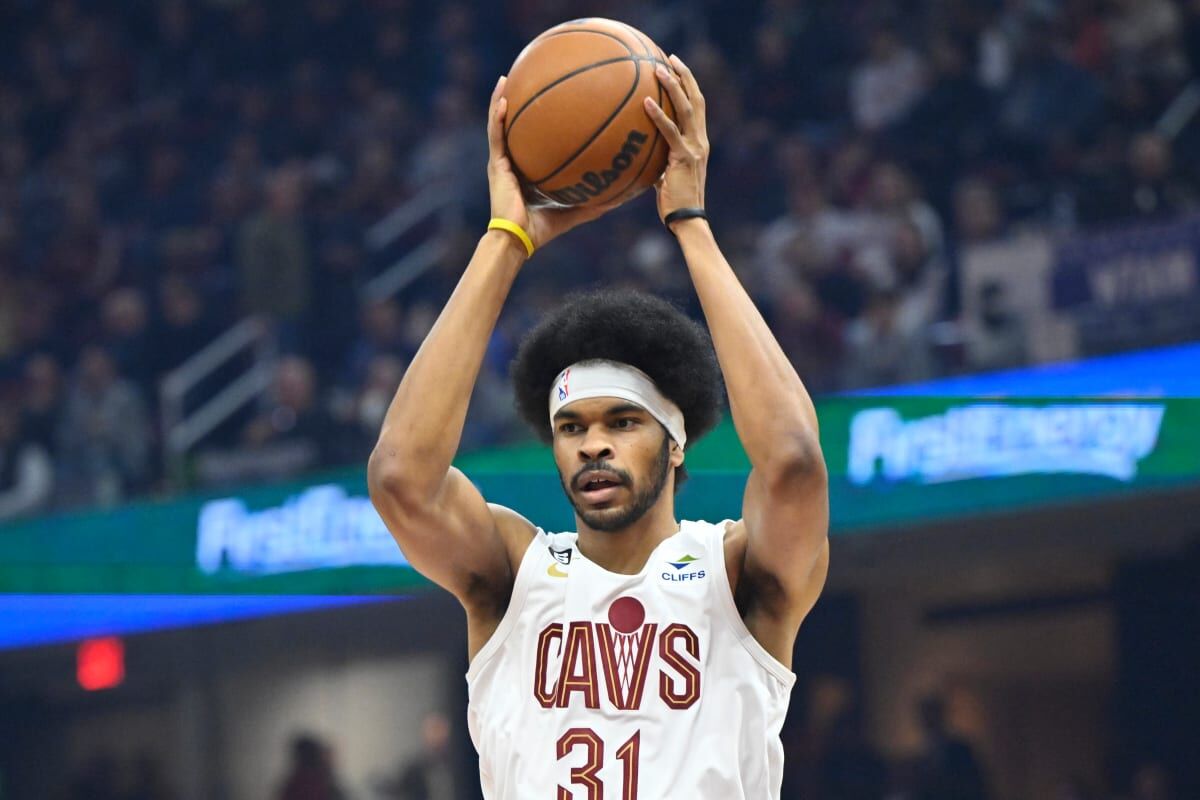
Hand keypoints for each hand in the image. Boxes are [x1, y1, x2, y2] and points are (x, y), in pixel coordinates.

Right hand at [486, 76, 621, 254]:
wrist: (518, 240)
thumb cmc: (542, 230)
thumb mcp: (574, 211)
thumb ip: (595, 202)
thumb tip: (623, 197)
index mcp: (527, 169)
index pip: (533, 140)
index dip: (539, 122)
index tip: (552, 101)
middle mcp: (512, 161)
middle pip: (516, 126)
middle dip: (520, 103)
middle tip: (529, 78)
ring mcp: (501, 161)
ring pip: (499, 124)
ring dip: (500, 100)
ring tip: (507, 77)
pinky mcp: (496, 165)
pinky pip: (496, 135)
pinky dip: (497, 116)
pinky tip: (504, 98)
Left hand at [643, 55, 708, 225]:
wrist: (687, 219)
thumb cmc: (674, 202)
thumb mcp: (666, 176)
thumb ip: (660, 161)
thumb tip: (641, 155)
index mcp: (699, 143)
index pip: (698, 107)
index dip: (689, 86)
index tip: (677, 68)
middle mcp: (701, 141)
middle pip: (697, 100)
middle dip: (685, 76)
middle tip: (670, 58)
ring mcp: (694, 148)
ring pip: (687, 109)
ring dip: (673, 87)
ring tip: (658, 69)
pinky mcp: (684, 158)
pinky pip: (670, 132)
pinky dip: (658, 115)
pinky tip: (646, 102)